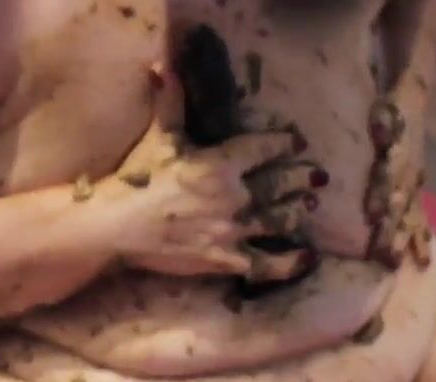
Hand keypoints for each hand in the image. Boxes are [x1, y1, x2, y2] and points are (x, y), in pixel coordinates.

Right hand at [116, 66, 329, 281]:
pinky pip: (265, 264)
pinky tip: (308, 257)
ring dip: (298, 212)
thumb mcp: (158, 136)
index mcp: (221, 164)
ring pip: (278, 221)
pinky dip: (290, 263)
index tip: (297, 141)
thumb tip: (162, 63)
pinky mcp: (225, 259)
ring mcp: (232, 231)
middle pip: (279, 185)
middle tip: (320, 176)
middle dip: (302, 179)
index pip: (263, 149)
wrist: (115, 226)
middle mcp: (235, 197)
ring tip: (311, 207)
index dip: (284, 143)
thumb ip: (170, 101)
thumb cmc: (137, 179)